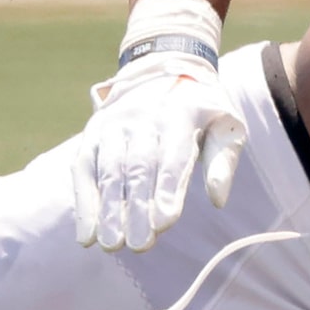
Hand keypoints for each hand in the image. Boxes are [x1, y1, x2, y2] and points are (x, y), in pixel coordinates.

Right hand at [69, 51, 246, 252]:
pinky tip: (86, 235)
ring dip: (108, 210)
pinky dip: (84, 203)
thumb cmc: (201, 108)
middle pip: (137, 167)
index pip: (173, 156)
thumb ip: (222, 160)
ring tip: (112, 245)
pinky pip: (84, 170)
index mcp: (180, 113)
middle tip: (139, 245)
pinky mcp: (94, 133)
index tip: (164, 224)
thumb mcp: (225, 123)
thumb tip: (218, 200)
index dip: (167, 190)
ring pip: (109, 170)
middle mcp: (143, 117)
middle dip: (137, 208)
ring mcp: (114, 124)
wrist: (164, 64)